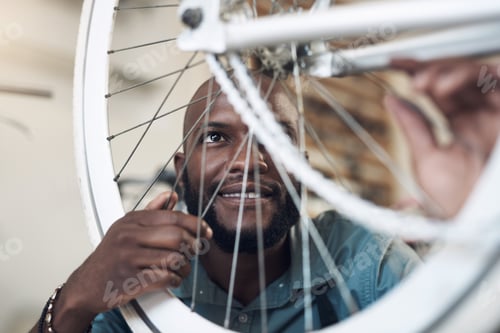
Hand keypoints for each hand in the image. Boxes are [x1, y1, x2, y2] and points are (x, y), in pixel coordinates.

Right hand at [49, 192, 212, 330]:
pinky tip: (172, 279)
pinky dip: (175, 280)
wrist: (86, 285)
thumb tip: (171, 195)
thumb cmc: (110, 257)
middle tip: (196, 251)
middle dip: (193, 245)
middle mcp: (129, 236)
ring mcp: (129, 257)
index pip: (172, 216)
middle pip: (176, 236)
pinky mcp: (130, 279)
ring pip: (173, 258)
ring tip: (182, 268)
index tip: (206, 231)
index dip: (195, 224)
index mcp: (131, 220)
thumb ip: (151, 212)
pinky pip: (165, 277)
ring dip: (185, 266)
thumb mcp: (126, 228)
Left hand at [385, 59, 499, 217]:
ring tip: (425, 84)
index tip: (395, 64)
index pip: (439, 92)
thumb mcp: (427, 159)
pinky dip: (472, 75)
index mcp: (459, 128)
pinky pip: (496, 80)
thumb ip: (414, 126)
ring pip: (476, 73)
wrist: (477, 221)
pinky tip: (446, 85)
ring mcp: (495, 114)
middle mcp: (479, 118)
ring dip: (447, 71)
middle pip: (457, 77)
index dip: (420, 73)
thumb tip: (392, 100)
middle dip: (432, 70)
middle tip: (412, 76)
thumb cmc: (455, 202)